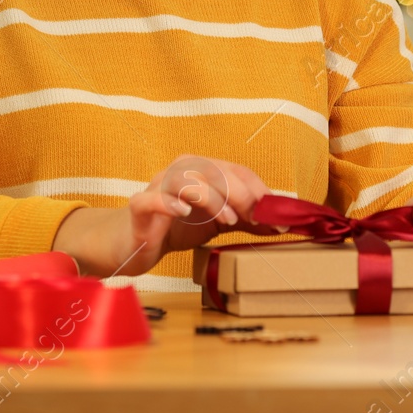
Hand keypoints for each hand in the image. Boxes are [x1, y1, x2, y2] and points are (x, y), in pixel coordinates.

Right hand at [53, 155, 274, 276]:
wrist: (131, 242)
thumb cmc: (176, 228)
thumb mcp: (217, 223)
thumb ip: (246, 220)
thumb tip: (280, 224)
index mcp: (201, 170)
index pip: (236, 170)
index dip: (258, 190)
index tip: (276, 215)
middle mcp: (180, 171)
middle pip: (214, 171)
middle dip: (239, 194)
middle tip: (254, 218)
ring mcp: (157, 187)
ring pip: (186, 180)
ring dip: (212, 198)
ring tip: (227, 220)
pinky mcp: (139, 207)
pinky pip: (152, 199)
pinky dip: (169, 203)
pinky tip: (184, 214)